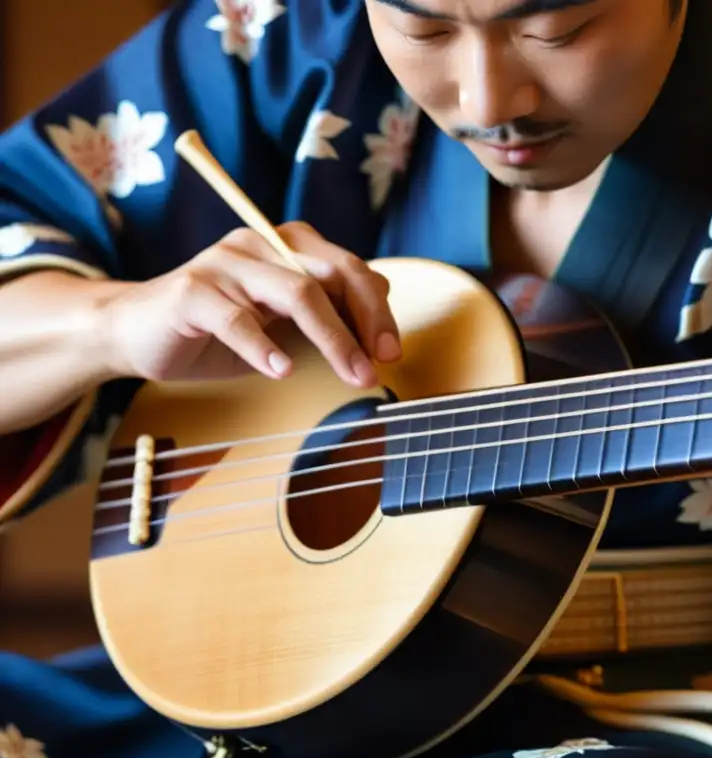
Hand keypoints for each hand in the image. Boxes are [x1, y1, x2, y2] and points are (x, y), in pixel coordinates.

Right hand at [99, 221, 399, 387]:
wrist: (137, 333)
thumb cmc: (218, 331)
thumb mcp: (280, 323)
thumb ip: (324, 312)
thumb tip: (381, 311)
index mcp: (288, 247)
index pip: (349, 270)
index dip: (377, 310)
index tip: (391, 352)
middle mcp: (260, 244)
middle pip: (331, 275)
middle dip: (365, 322)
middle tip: (378, 365)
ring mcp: (225, 263)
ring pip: (295, 293)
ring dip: (331, 338)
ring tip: (351, 374)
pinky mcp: (191, 291)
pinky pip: (237, 319)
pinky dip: (264, 348)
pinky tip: (281, 371)